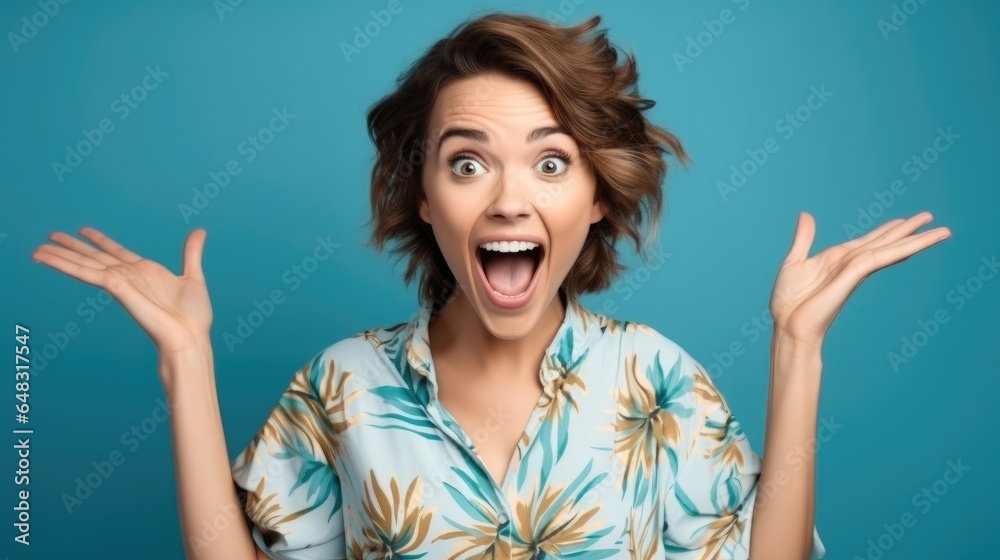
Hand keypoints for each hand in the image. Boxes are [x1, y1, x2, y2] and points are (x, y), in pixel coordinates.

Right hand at [31, 227, 212, 359]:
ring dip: (61, 258)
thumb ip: (191, 253)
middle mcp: (129, 277)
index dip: (99, 240)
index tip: (83, 230)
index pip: (115, 251)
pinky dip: (71, 267)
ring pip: (85, 266)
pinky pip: (92, 275)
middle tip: (49, 237)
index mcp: (145, 272)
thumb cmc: (193, 317)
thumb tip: (199, 231)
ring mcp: (122, 284)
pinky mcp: (120, 291)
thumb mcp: (193, 277)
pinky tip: (53, 259)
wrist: (190, 338)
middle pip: (94, 258)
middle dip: (71, 248)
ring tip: (38, 250)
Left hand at [769, 211, 950, 344]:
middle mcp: (852, 264)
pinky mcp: (853, 277)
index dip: (887, 230)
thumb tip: (806, 215)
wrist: (788, 326)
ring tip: (942, 231)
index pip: (870, 241)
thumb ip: (804, 238)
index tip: (903, 220)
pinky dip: (898, 249)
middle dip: (909, 231)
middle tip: (932, 217)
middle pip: (887, 243)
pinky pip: (879, 258)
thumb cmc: (788, 302)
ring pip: (891, 250)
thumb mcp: (794, 262)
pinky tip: (915, 242)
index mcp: (839, 259)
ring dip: (917, 239)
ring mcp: (855, 270)